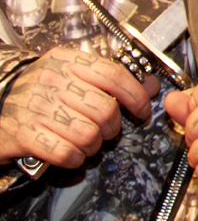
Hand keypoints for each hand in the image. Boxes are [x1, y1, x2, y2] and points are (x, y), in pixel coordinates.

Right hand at [0, 46, 157, 168]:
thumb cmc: (39, 88)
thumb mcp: (73, 73)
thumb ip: (111, 78)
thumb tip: (149, 86)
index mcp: (68, 62)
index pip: (114, 76)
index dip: (135, 96)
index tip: (142, 110)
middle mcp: (53, 81)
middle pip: (105, 109)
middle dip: (113, 128)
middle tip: (108, 131)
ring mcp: (37, 108)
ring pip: (88, 134)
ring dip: (94, 145)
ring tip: (88, 142)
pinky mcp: (24, 134)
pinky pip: (66, 153)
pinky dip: (75, 159)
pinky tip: (73, 153)